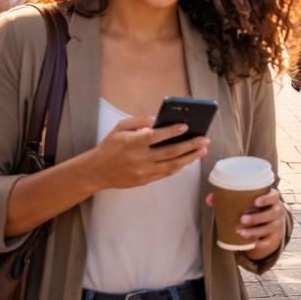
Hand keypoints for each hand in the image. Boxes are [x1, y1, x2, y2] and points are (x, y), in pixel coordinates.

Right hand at [87, 115, 206, 190]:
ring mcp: (142, 171)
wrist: (96, 172)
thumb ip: (138, 120)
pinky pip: (166, 173)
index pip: (154, 137)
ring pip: (171, 166)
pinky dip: (179, 166)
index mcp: (131, 143)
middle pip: (168, 153)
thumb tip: (157, 119)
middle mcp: (138, 158)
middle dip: (189, 146)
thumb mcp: (119, 128)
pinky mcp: (144, 181)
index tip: (185, 126)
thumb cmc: (110, 146)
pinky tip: (189, 159)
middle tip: (204, 139)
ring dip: (190, 158)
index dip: (170, 132)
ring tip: (203, 150)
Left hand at [206, 186, 287, 260]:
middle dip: (257, 217)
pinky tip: (252, 243)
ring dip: (256, 231)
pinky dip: (261, 243)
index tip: (255, 201)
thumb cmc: (255, 206)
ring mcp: (277, 224)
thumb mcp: (247, 200)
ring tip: (241, 233)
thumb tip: (209, 200)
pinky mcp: (274, 236)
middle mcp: (278, 210)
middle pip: (271, 213)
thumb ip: (229, 198)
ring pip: (269, 228)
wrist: (268, 220)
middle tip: (242, 219)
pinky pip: (269, 241)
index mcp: (272, 198)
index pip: (274, 196)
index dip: (266, 198)